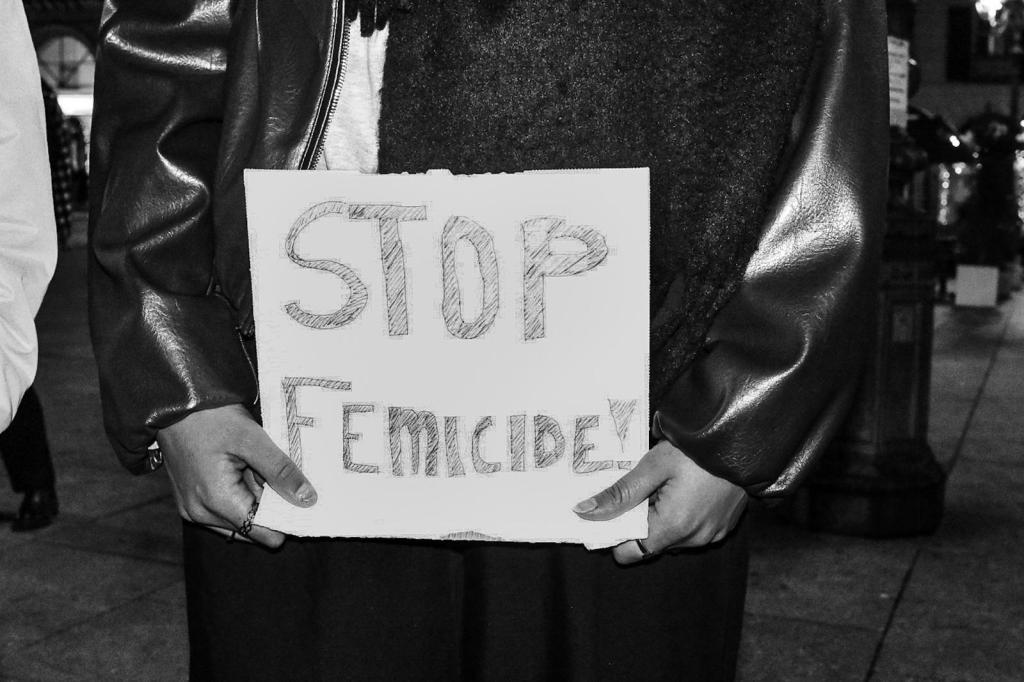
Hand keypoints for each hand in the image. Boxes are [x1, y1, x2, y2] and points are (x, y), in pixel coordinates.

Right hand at [156, 404, 316, 547]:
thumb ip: (280, 472)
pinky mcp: (190, 500)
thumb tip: (307, 499)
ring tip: (251, 465)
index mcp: (216, 501)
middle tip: (268, 470)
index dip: (286, 520)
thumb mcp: (253, 440)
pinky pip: (224, 508)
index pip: (263, 532)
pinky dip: (239, 492)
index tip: (302, 502)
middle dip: (268, 504)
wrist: (176, 402)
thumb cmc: (212, 417)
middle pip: (251, 526)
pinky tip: (240, 467)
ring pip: (239, 517)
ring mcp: (192, 509)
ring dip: (254, 497)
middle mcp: (200, 513)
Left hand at [573, 440, 746, 564]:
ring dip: (662, 517)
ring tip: (666, 485)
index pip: (630, 553)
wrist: (742, 439)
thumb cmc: (697, 451)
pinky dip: (683, 515)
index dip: (616, 535)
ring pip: (671, 537)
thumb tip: (584, 511)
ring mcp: (712, 535)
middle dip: (640, 520)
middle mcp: (694, 539)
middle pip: (651, 544)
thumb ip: (620, 494)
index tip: (613, 511)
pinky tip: (685, 489)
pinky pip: (692, 530)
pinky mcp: (723, 527)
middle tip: (642, 488)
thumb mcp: (652, 467)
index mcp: (673, 528)